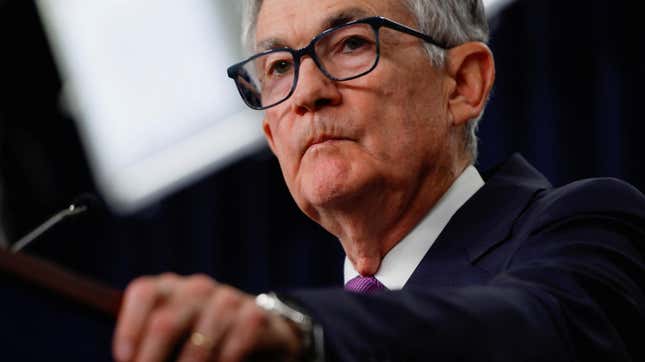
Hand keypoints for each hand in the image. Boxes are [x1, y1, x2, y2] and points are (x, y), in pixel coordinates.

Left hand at [113, 273, 301, 361]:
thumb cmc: (199, 343)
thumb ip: (149, 346)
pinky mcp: (255, 314)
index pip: (144, 292)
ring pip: (201, 339)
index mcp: (169, 288)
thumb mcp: (172, 341)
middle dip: (152, 360)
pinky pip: (237, 340)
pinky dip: (226, 361)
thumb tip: (131, 360)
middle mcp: (197, 288)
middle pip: (165, 323)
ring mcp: (228, 299)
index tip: (124, 359)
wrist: (257, 338)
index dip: (129, 327)